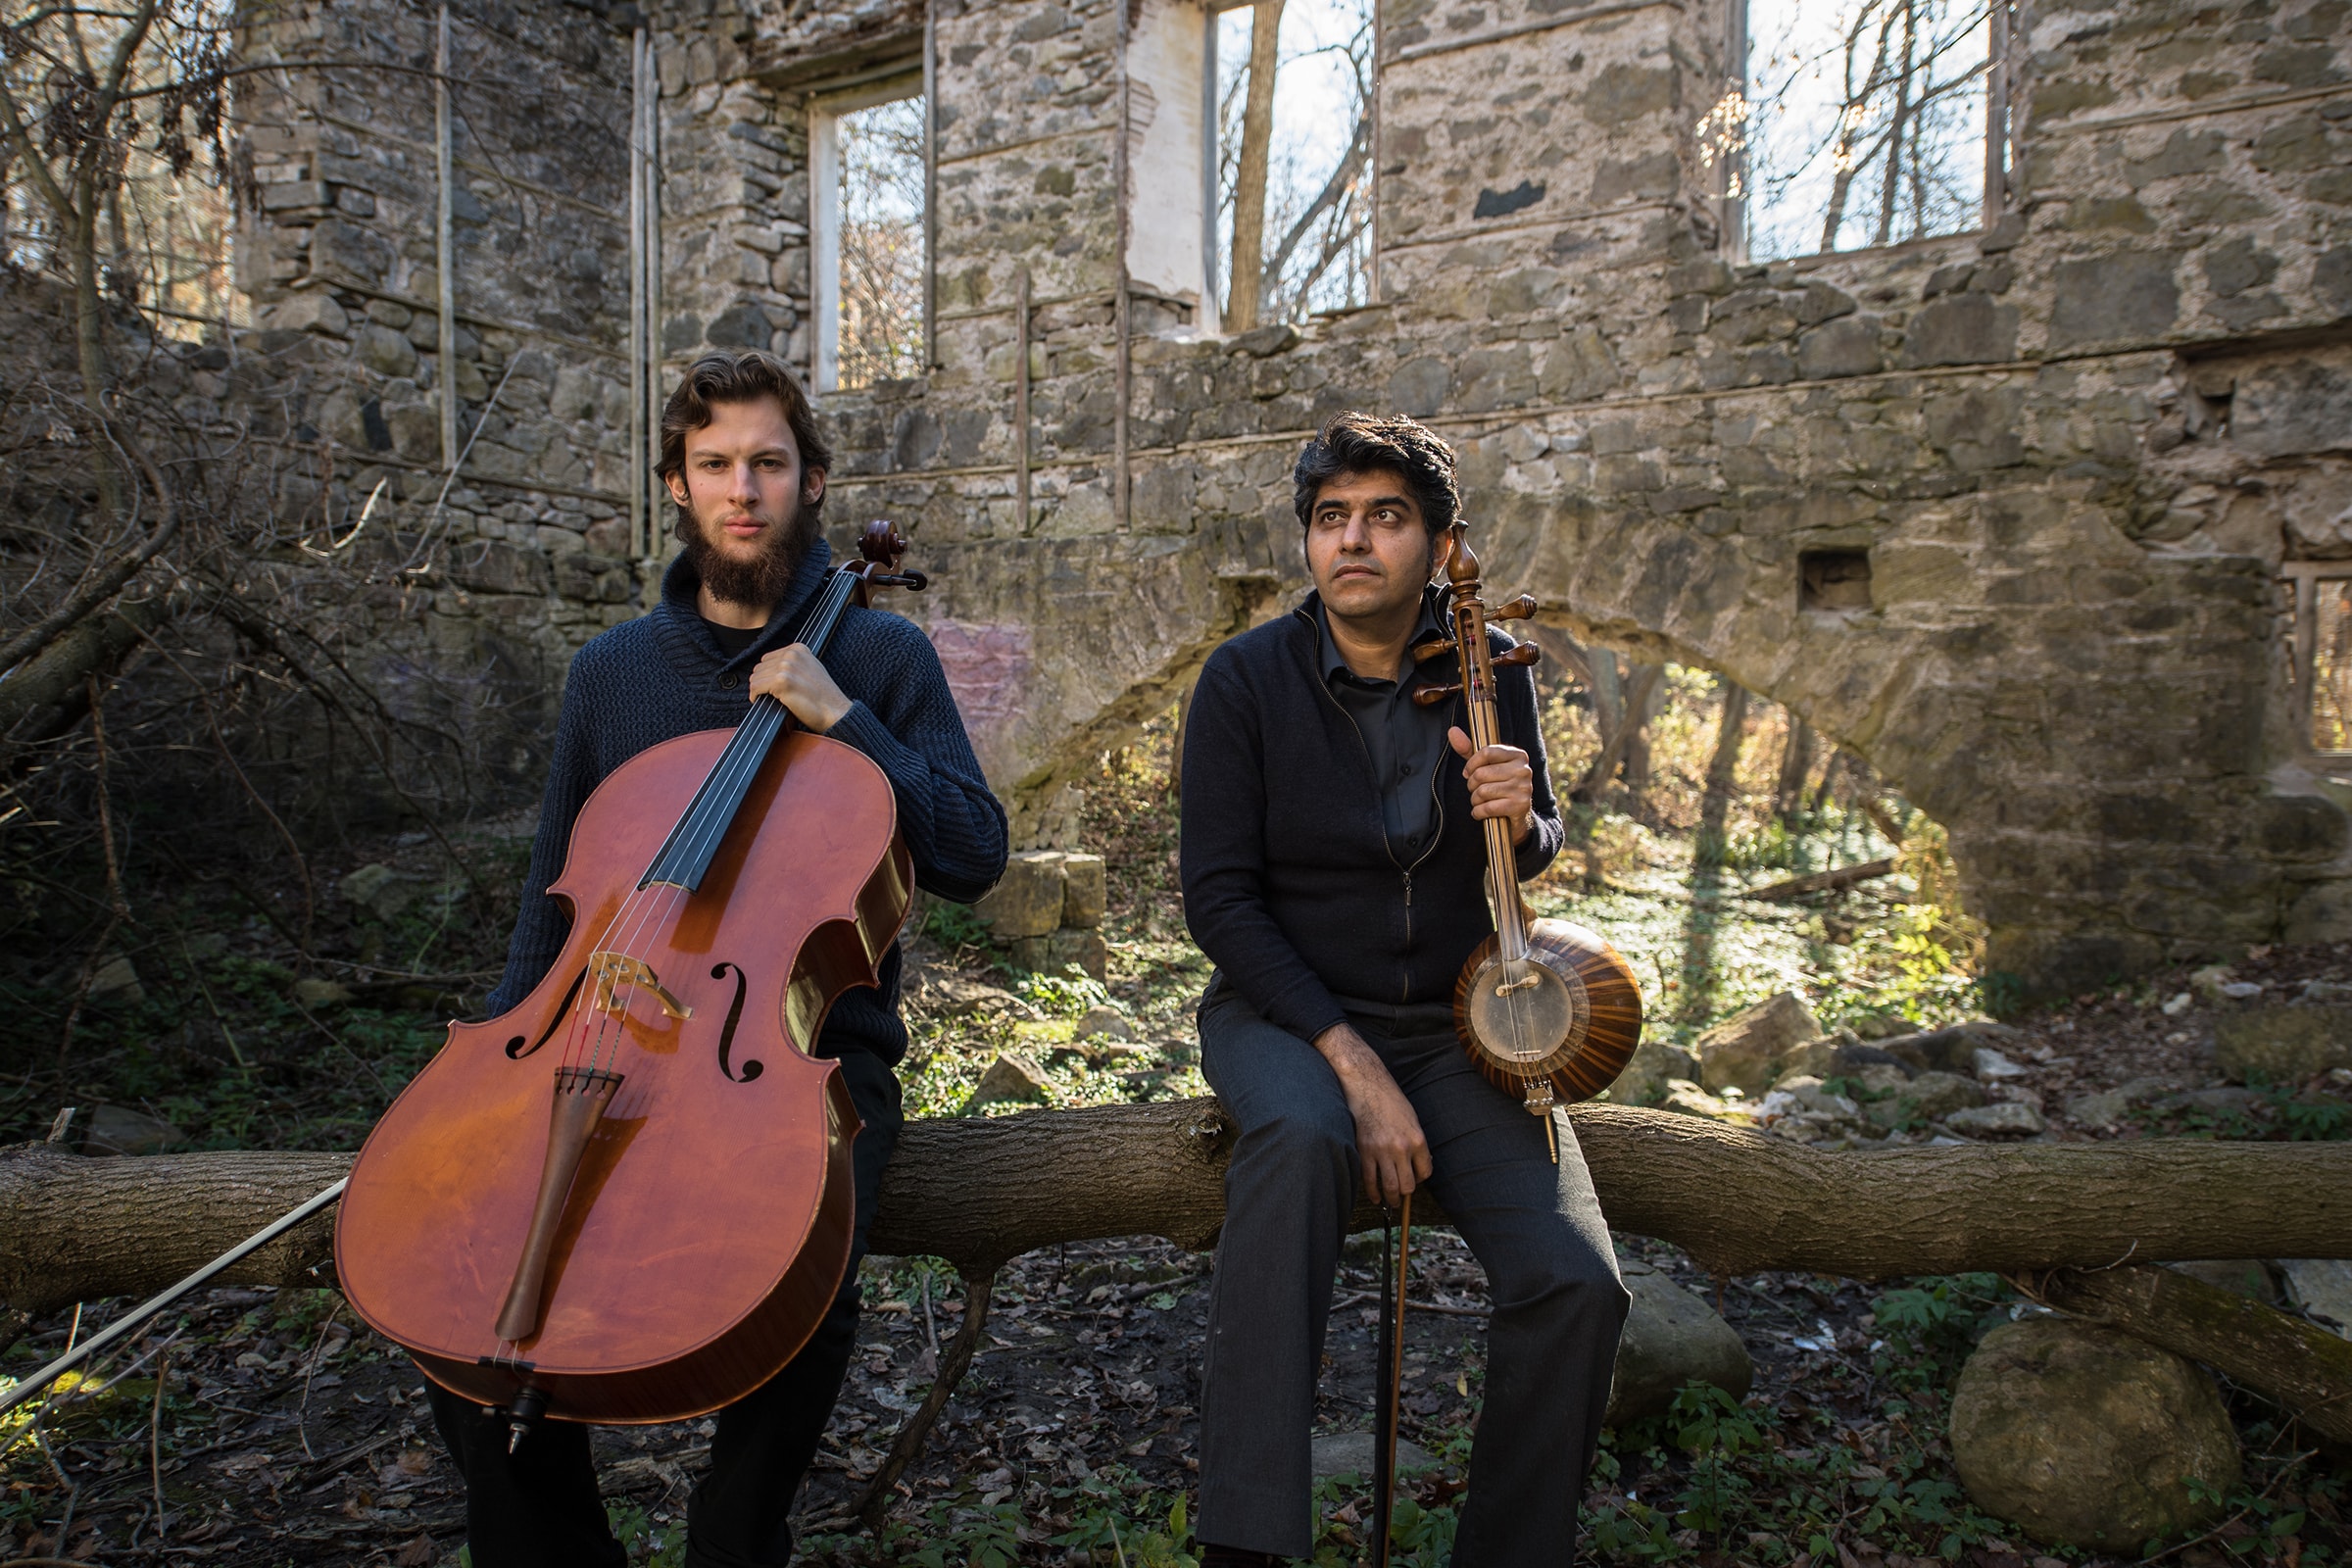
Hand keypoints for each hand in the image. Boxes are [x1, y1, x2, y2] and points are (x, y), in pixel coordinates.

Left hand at [750, 644, 852, 731]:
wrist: (835, 712)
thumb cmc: (824, 696)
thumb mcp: (811, 668)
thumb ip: (793, 663)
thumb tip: (772, 668)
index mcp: (799, 648)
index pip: (767, 658)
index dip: (767, 675)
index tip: (772, 686)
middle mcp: (792, 654)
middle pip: (760, 667)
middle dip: (762, 682)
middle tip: (770, 695)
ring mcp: (786, 667)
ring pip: (755, 677)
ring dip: (759, 690)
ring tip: (769, 698)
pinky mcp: (781, 681)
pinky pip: (755, 688)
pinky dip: (755, 696)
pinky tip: (764, 702)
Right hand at [1311, 1022, 1432, 1205]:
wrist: (1365, 1084)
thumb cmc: (1389, 1098)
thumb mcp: (1411, 1118)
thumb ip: (1415, 1142)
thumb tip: (1417, 1163)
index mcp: (1417, 1139)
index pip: (1425, 1171)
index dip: (1420, 1178)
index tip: (1415, 1178)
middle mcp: (1401, 1148)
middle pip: (1408, 1184)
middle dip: (1405, 1193)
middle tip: (1402, 1196)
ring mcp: (1381, 1151)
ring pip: (1390, 1186)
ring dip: (1391, 1198)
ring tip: (1390, 1201)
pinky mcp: (1364, 1151)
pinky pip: (1369, 1180)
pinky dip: (1372, 1192)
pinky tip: (1374, 1196)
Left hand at [1449, 727, 1535, 843]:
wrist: (1517, 813)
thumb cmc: (1498, 784)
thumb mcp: (1486, 765)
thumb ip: (1469, 749)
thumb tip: (1453, 731)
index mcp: (1518, 755)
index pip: (1486, 752)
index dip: (1471, 764)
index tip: (1468, 772)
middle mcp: (1524, 770)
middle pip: (1481, 774)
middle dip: (1471, 785)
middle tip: (1475, 790)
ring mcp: (1524, 788)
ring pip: (1483, 792)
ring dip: (1474, 800)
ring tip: (1479, 801)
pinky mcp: (1520, 806)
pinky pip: (1488, 808)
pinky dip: (1478, 812)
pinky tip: (1481, 812)